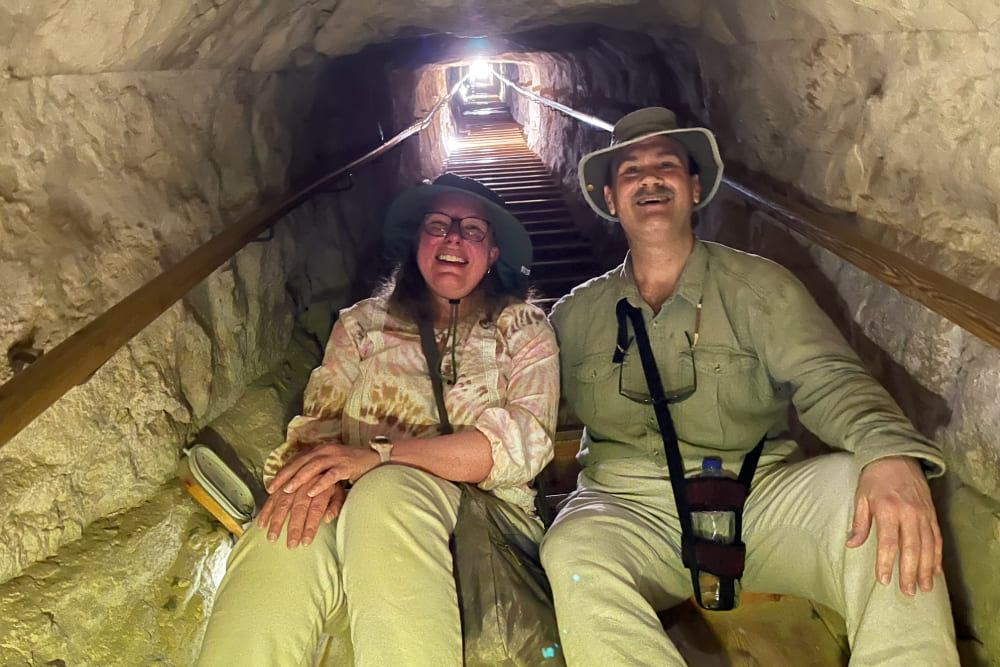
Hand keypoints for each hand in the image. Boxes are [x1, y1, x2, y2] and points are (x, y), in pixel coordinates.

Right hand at [256, 479, 346, 547]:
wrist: (322, 458)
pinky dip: (266, 510)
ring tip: (272, 537)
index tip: (306, 542)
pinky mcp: (282, 482)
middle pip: (299, 507)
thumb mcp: (340, 490)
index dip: (311, 526)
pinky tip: (261, 523)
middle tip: (291, 545)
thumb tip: (328, 518)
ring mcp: (293, 482)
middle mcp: (306, 484)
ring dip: (276, 521)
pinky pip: (272, 496)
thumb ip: (336, 504)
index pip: (316, 509)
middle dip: (294, 527)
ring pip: (283, 502)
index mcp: (322, 487)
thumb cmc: (332, 480)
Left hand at [267, 443, 380, 498]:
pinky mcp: (347, 465)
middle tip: (273, 490)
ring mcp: (335, 457)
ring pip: (313, 467)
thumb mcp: (330, 468)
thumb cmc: (350, 466)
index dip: (282, 474)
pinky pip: (331, 475)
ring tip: (287, 490)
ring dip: (299, 479)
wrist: (374, 458)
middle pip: (300, 463)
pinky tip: (311, 493)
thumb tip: (301, 491)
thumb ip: (316, 475)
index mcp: (318, 451)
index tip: (270, 488)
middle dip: (285, 477)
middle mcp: (324, 451)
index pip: (295, 462)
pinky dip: (320, 484)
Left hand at [847, 456, 942, 595]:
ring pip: (927, 546)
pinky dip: (937, 555)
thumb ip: (860, 522)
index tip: (884, 580)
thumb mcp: (861, 497)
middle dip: (910, 572)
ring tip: (925, 587)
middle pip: (911, 548)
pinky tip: (936, 569)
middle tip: (908, 591)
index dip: (886, 563)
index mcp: (887, 509)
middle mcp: (908, 513)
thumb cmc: (874, 478)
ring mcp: (923, 514)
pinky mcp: (932, 513)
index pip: (888, 542)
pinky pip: (937, 537)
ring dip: (927, 568)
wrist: (896, 456)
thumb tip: (851, 544)